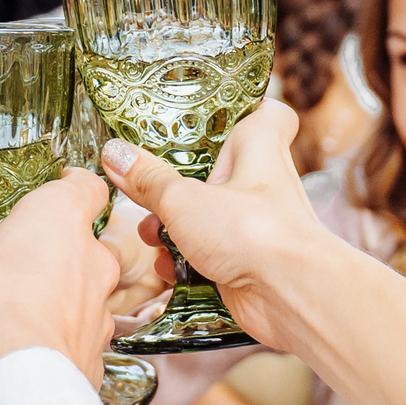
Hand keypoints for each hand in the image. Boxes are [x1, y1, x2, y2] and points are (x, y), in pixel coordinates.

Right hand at [0, 171, 118, 394]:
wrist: (16, 392)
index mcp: (57, 223)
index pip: (86, 188)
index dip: (73, 182)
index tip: (57, 183)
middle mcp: (88, 267)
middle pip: (81, 246)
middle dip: (43, 252)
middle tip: (4, 257)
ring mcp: (92, 317)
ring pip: (58, 304)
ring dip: (14, 310)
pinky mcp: (86, 362)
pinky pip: (42, 351)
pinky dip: (5, 355)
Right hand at [96, 102, 325, 349]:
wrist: (290, 295)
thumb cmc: (254, 233)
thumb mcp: (185, 199)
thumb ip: (148, 179)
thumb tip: (116, 154)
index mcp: (258, 148)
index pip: (264, 112)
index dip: (240, 109)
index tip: (208, 114)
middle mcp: (261, 183)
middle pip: (218, 169)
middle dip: (179, 182)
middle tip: (150, 188)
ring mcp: (254, 225)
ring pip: (208, 216)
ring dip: (174, 227)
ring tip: (152, 234)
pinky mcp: (247, 261)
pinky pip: (209, 253)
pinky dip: (186, 260)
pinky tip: (168, 267)